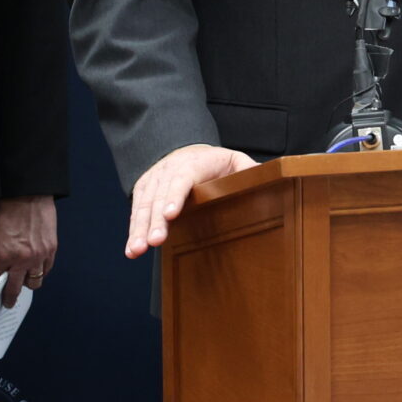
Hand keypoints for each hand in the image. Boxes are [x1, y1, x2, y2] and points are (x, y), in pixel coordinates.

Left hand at [0, 195, 57, 307]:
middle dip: (10, 297)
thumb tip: (1, 271)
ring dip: (29, 282)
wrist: (27, 194)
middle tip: (9, 301)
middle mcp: (20, 260)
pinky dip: (41, 270)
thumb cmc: (8, 210)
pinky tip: (37, 266)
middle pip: (15, 288)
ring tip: (25, 280)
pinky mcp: (51, 249)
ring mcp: (38, 256)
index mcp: (1, 256)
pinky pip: (47, 269)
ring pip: (34, 282)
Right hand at [125, 143, 254, 258]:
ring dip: (139, 229)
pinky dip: (133, 230)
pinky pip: (136, 211)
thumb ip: (249, 171)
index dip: (175, 195)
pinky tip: (131, 250)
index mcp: (194, 163)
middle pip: (160, 195)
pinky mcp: (143, 190)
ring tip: (137, 250)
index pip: (183, 177)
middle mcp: (169, 170)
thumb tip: (270, 180)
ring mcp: (154, 180)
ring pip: (144, 205)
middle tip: (154, 241)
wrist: (185, 151)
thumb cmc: (215, 164)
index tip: (171, 214)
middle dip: (155, 220)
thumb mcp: (235, 160)